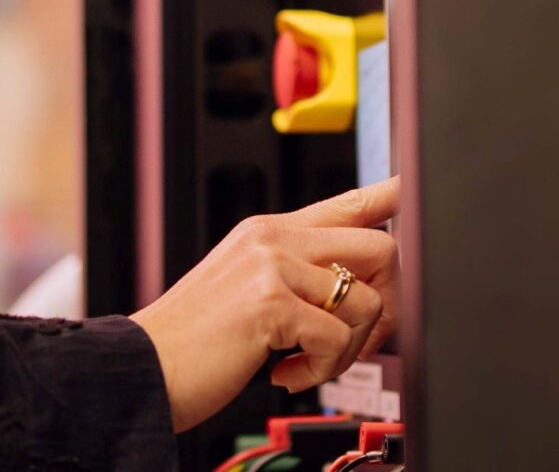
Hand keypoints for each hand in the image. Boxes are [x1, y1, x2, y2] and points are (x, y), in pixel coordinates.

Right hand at [128, 177, 399, 432]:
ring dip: (348, 349)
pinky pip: (338, 338)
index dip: (390, 194)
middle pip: (378, 247)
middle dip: (386, 305)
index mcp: (268, 231)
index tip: (415, 184)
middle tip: (356, 342)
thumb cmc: (192, 342)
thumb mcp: (245, 292)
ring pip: (366, 300)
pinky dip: (320, 371)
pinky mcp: (270, 302)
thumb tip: (350, 293)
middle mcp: (273, 237)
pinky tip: (285, 374)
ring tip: (307, 364)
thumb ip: (296, 280)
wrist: (143, 369)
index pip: (346, 201)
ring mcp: (271, 265)